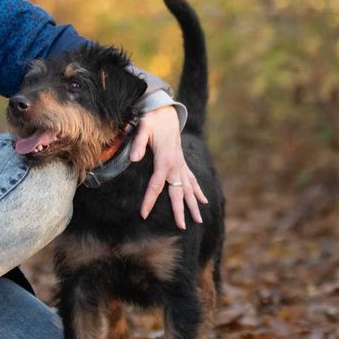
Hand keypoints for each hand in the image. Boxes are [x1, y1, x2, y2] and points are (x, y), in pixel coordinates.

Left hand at [128, 107, 207, 228]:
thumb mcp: (143, 128)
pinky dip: (198, 191)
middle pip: (178, 192)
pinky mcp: (183, 162)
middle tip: (183, 227)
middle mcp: (176, 165)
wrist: (165, 111)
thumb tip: (133, 158)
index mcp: (165, 160)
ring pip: (189, 189)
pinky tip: (204, 201)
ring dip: (194, 205)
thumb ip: (138, 143)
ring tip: (199, 220)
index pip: (156, 185)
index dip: (149, 201)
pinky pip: (192, 179)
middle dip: (179, 210)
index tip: (144, 214)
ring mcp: (181, 164)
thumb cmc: (152, 120)